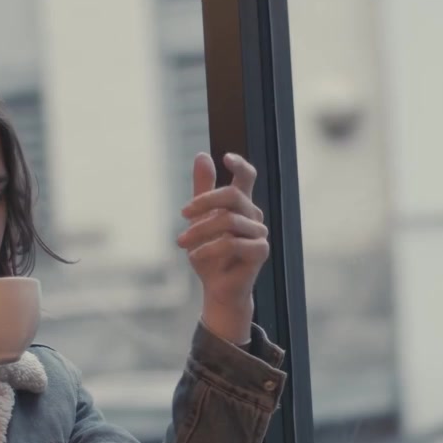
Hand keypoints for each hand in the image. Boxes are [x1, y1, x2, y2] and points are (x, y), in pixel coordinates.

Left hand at [178, 152, 269, 344]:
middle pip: (232, 195)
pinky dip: (209, 248)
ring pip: (228, 220)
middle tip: (182, 213)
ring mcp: (260, 233)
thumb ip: (202, 188)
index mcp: (241, 204)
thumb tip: (202, 155)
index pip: (247, 176)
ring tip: (182, 242)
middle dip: (204, 202)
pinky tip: (195, 256)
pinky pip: (233, 242)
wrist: (217, 287)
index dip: (239, 164)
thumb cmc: (210, 253)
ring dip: (200, 230)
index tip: (225, 157)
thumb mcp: (199, 218)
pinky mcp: (260, 251)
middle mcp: (253, 215)